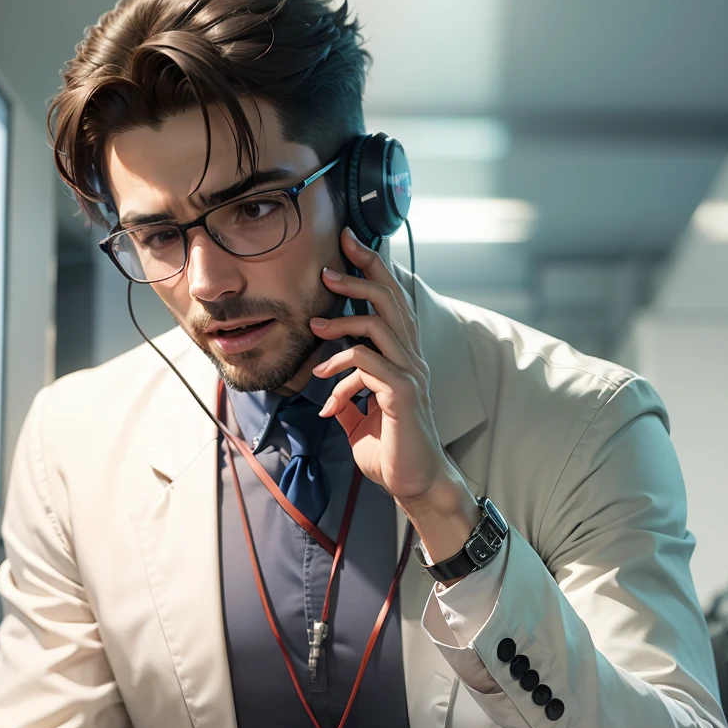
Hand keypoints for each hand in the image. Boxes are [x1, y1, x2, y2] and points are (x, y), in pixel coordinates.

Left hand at [310, 227, 479, 563]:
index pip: (392, 300)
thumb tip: (325, 382)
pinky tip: (324, 392)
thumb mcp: (358, 416)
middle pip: (391, 299)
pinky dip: (339, 373)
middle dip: (359, 276)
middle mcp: (411, 359)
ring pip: (377, 326)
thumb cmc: (391, 449)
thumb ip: (346, 393)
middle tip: (326, 271)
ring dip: (340, 324)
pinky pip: (366, 365)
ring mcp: (409, 375)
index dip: (373, 268)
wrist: (414, 483)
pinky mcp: (401, 394)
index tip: (348, 244)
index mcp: (403, 357)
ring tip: (313, 329)